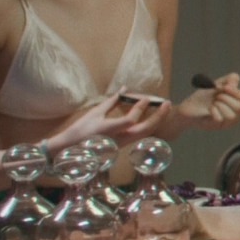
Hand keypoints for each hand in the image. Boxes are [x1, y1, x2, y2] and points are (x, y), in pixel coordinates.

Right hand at [51, 89, 174, 151]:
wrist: (72, 150)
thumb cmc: (80, 130)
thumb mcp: (95, 113)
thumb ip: (112, 101)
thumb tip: (124, 89)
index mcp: (109, 130)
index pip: (131, 120)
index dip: (140, 108)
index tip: (146, 98)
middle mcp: (119, 139)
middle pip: (145, 130)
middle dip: (159, 116)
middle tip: (167, 103)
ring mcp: (123, 144)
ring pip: (145, 134)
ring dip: (156, 121)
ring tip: (163, 109)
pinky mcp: (124, 146)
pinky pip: (140, 136)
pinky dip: (148, 125)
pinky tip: (152, 117)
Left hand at [178, 71, 239, 128]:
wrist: (188, 106)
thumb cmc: (204, 96)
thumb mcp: (217, 84)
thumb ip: (229, 79)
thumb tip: (235, 81)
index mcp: (237, 103)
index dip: (238, 93)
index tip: (225, 87)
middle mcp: (235, 114)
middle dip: (226, 98)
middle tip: (217, 96)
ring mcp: (227, 122)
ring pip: (231, 115)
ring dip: (220, 105)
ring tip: (213, 103)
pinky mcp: (217, 126)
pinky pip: (219, 119)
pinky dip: (213, 111)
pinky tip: (209, 109)